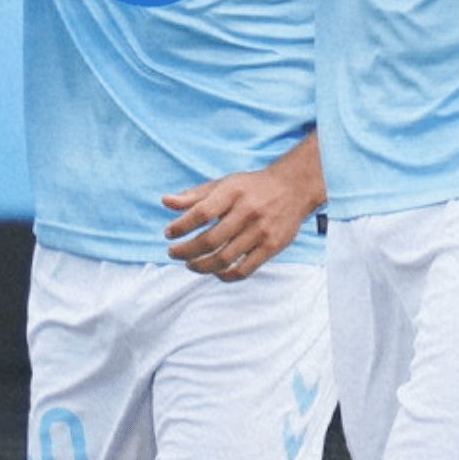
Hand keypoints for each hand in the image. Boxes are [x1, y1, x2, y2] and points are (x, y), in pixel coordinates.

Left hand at [162, 144, 322, 281]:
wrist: (293, 188)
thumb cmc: (251, 187)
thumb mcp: (223, 184)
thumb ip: (194, 195)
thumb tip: (165, 202)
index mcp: (232, 192)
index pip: (201, 213)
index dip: (181, 226)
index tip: (168, 234)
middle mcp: (247, 211)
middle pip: (210, 240)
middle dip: (186, 251)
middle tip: (173, 253)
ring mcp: (261, 231)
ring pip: (225, 258)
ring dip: (201, 266)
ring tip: (189, 264)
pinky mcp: (271, 247)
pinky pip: (244, 270)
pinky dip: (225, 276)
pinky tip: (215, 272)